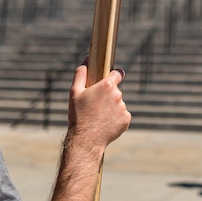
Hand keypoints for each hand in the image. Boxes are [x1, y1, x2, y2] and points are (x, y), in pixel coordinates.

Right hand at [46, 64, 130, 200]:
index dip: (114, 75)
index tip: (112, 77)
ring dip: (112, 107)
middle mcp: (118, 95)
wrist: (85, 140)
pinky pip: (122, 115)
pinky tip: (105, 123)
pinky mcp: (126, 120)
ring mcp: (123, 108)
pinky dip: (116, 118)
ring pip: (119, 103)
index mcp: (107, 85)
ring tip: (99, 116)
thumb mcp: (75, 92)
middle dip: (108, 95)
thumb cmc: (78, 115)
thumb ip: (81, 73)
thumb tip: (86, 60)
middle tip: (96, 104)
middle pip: (116, 90)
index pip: (118, 73)